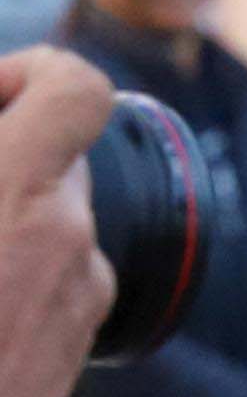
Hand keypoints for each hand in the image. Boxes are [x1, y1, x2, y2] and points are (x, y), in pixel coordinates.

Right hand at [0, 47, 116, 396]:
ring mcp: (85, 283)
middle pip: (57, 150)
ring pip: (56, 209)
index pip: (78, 88)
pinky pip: (60, 263)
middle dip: (4, 148)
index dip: (37, 71)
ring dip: (8, 204)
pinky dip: (21, 255)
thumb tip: (2, 155)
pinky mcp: (87, 326)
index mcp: (15, 190)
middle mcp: (66, 231)